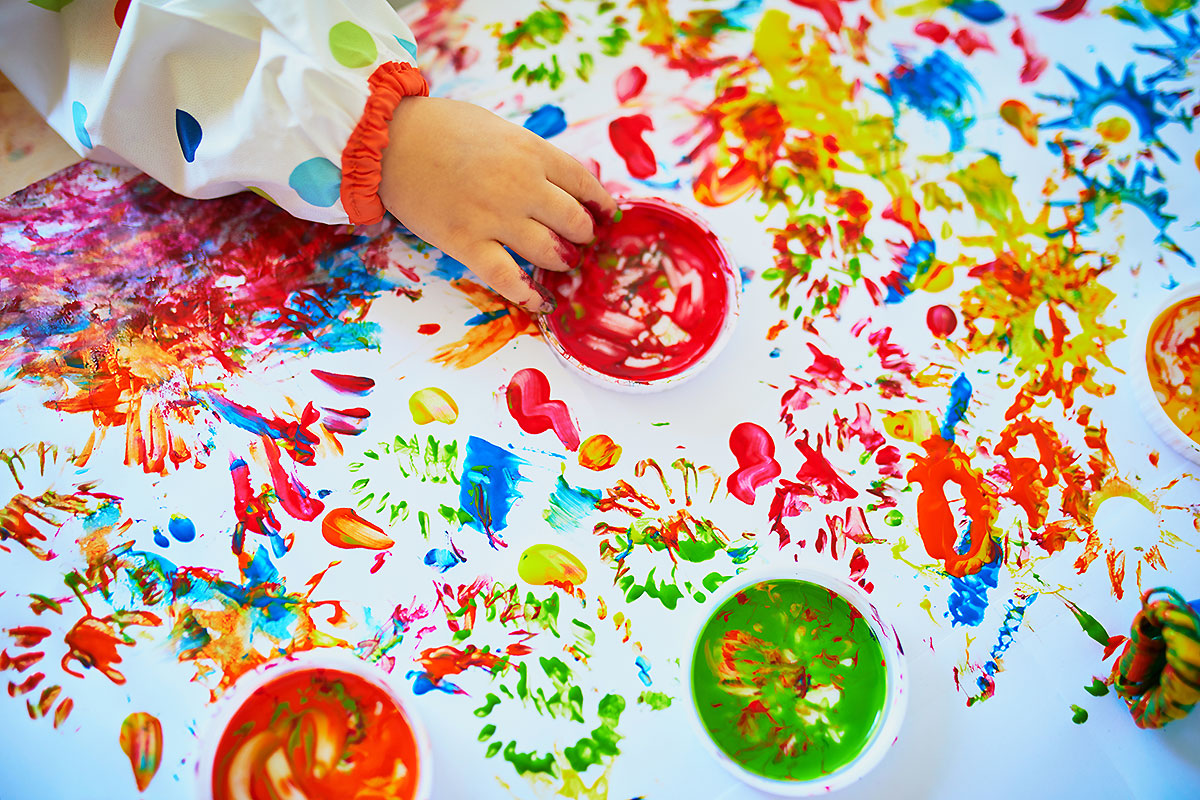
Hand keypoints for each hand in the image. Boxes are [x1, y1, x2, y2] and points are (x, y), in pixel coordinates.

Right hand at [379, 97, 616, 312]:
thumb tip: (556, 183)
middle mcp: (521, 186)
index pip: (583, 183)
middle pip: (573, 222)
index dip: (599, 204)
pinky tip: (541, 301)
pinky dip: (529, 295)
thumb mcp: (497, 129)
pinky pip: (509, 279)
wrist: (388, 138)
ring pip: (549, 251)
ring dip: (562, 261)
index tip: (605, 215)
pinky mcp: (467, 244)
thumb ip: (528, 156)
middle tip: (578, 240)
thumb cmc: (440, 127)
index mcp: (531, 152)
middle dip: (582, 235)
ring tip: (560, 262)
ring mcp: (495, 218)